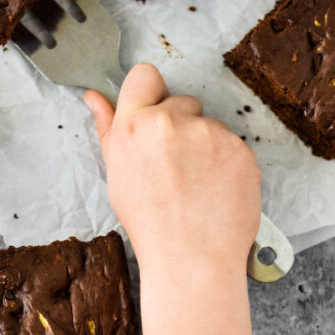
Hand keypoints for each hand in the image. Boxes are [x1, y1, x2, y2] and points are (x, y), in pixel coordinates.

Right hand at [84, 63, 260, 275]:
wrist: (192, 259)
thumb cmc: (150, 223)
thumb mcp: (117, 175)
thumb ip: (108, 130)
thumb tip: (93, 97)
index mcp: (135, 125)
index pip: (145, 76)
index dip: (151, 94)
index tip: (155, 114)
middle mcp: (172, 122)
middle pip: (182, 101)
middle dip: (181, 125)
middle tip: (176, 166)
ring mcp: (210, 134)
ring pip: (209, 125)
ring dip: (205, 146)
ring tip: (197, 184)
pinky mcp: (240, 149)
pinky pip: (233, 145)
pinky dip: (227, 163)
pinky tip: (216, 190)